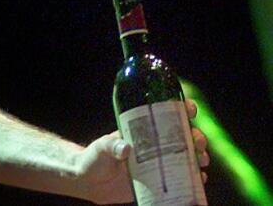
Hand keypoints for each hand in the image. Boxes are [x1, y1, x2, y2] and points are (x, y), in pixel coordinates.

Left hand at [77, 99, 209, 203]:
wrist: (90, 182)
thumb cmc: (94, 159)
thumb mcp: (101, 148)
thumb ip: (111, 146)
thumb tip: (126, 149)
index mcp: (143, 131)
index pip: (166, 114)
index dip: (182, 109)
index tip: (190, 108)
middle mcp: (155, 145)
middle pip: (184, 136)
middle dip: (196, 136)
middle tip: (197, 141)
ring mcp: (159, 162)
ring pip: (188, 155)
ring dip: (200, 155)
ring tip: (201, 159)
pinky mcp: (160, 180)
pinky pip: (183, 177)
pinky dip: (195, 177)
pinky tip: (200, 178)